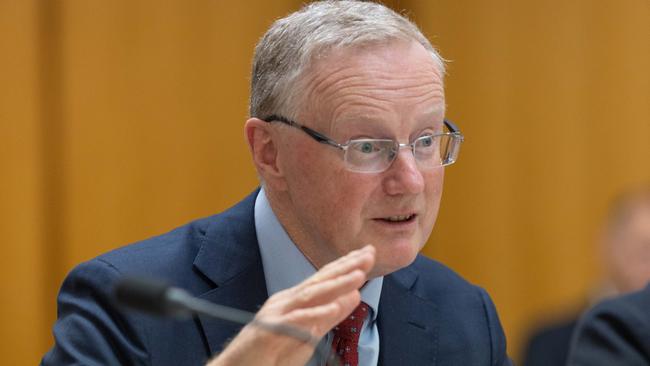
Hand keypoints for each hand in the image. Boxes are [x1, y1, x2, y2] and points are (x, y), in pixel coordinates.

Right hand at [207, 245, 375, 365]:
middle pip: (320, 280)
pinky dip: (314, 314)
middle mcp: (286, 301)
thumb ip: (330, 315)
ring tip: (357, 276)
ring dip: (335, 285)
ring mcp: (276, 314)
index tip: (368, 253)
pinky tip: (332, 308)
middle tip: (369, 254)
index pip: (325, 278)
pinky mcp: (269, 331)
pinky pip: (294, 321)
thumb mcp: (308, 333)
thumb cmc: (270, 353)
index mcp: (296, 300)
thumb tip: (354, 296)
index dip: (347, 265)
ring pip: (310, 296)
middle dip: (346, 266)